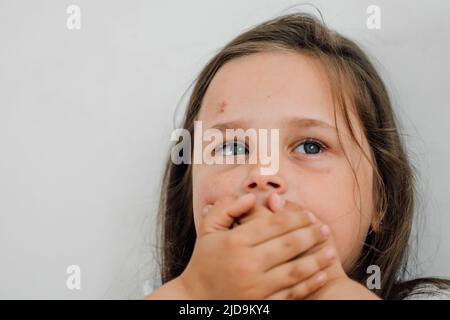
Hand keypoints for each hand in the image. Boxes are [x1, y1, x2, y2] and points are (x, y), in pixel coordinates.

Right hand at [176, 193, 333, 298]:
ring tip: (331, 250)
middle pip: (288, 245)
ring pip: (294, 270)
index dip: (296, 217)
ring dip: (316, 259)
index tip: (310, 214)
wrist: (195, 299)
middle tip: (325, 229)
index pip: (274, 224)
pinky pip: (290, 293)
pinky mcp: (260, 304)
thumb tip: (251, 196)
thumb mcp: (207, 229)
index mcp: (235, 241)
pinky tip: (321, 275)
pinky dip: (308, 284)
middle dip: (311, 235)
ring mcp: (255, 286)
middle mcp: (246, 263)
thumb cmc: (203, 261)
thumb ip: (226, 208)